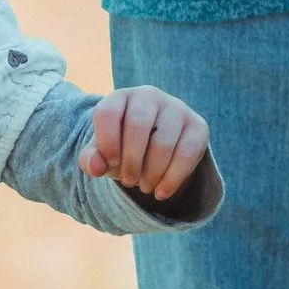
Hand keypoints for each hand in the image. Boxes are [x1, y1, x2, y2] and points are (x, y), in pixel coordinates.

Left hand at [81, 86, 209, 205]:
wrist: (154, 145)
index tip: (109, 164)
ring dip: (152, 173)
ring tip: (144, 187)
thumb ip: (91, 159)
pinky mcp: (197, 125)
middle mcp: (149, 95)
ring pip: (164, 142)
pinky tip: (161, 192)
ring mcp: (176, 108)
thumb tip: (94, 168)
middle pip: (138, 125)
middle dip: (131, 161)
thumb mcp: (103, 153)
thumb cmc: (122, 146)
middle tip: (128, 182)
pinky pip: (187, 152)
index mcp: (121, 97)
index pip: (108, 113)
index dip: (106, 142)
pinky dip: (173, 178)